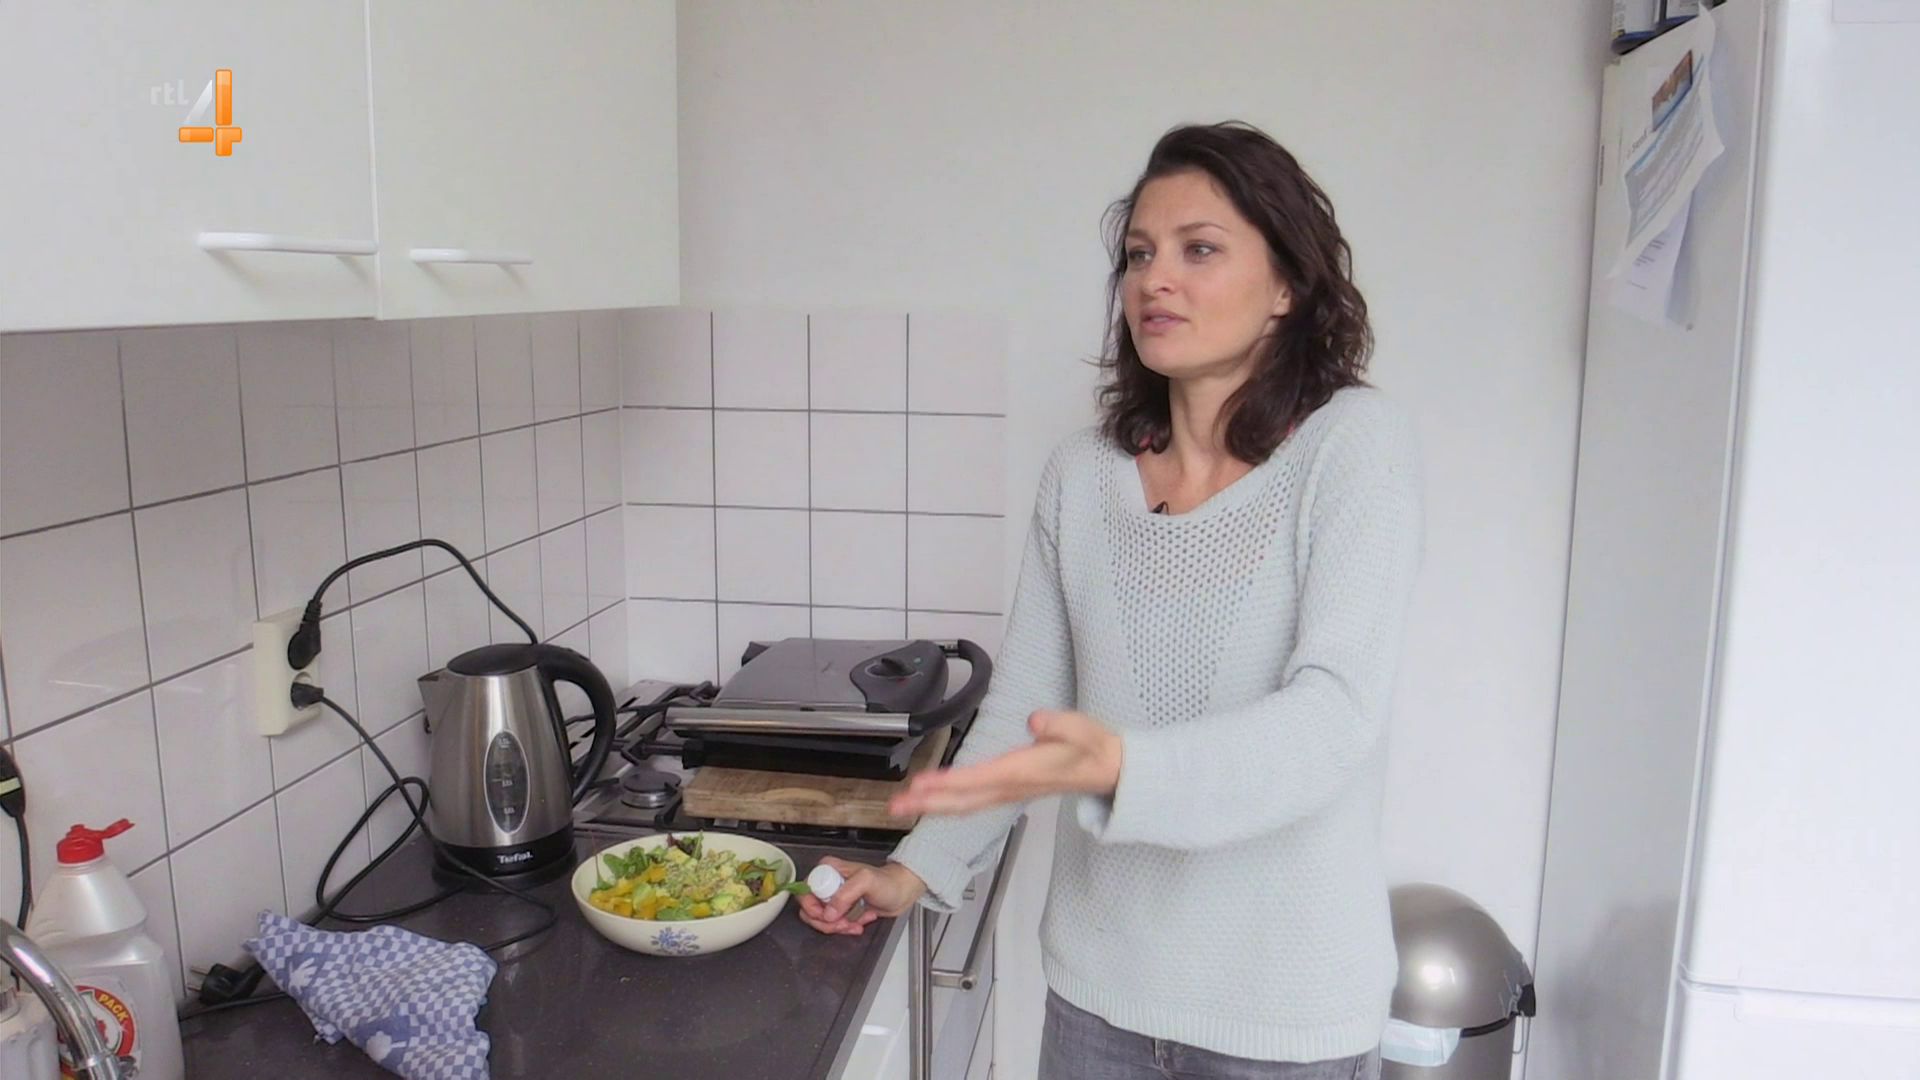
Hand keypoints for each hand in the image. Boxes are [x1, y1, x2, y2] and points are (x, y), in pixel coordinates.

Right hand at [795, 857, 926, 935]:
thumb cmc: (887, 882)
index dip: (812, 907)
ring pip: (820, 920)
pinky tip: (859, 923)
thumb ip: (845, 895)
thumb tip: (828, 913)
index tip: (828, 915)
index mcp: (827, 869)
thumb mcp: (866, 881)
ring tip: (854, 924)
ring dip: (837, 927)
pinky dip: (845, 928)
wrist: (902, 892)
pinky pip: (832, 925)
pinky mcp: (840, 910)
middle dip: (826, 922)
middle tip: (843, 923)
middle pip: (809, 909)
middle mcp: (826, 883)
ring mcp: (832, 898)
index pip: (804, 890)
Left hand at [887, 710, 1122, 817]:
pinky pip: (974, 802)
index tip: (922, 784)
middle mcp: (1011, 788)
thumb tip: (1036, 720)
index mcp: (1023, 772)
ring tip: (904, 805)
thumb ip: (1059, 724)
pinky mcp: (1010, 791)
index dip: (948, 783)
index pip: (978, 780)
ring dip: (933, 806)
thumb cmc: (1092, 748)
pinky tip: (934, 801)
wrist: (1107, 769)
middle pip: (963, 801)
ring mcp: (1010, 793)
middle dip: (928, 804)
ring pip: (966, 805)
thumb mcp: (1082, 729)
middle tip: (897, 805)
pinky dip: (950, 803)